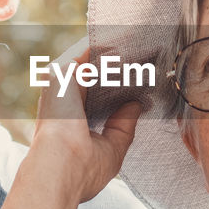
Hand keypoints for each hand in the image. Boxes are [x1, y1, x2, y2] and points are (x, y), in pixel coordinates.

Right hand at [29, 48, 142, 204]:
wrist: (62, 166)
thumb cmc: (84, 168)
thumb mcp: (113, 147)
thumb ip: (123, 125)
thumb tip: (136, 105)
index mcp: (71, 122)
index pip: (97, 98)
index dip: (120, 88)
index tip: (144, 81)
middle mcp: (63, 101)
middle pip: (96, 77)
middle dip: (121, 67)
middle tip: (149, 57)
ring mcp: (60, 86)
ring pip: (92, 61)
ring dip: (117, 51)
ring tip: (145, 43)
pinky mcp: (60, 72)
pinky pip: (87, 50)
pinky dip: (108, 44)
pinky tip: (130, 39)